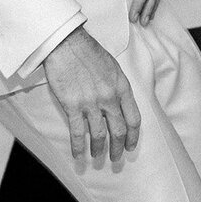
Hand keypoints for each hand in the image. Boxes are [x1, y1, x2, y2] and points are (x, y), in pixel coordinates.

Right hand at [44, 25, 140, 161]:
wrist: (66, 43)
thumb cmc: (88, 52)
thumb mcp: (113, 67)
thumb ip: (117, 87)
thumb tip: (119, 104)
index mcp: (122, 87)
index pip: (134, 118)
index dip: (133, 136)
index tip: (130, 146)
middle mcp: (109, 97)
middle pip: (118, 130)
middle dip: (118, 148)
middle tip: (116, 158)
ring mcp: (91, 103)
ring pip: (99, 134)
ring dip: (99, 149)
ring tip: (98, 157)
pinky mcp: (72, 105)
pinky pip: (77, 131)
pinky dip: (78, 146)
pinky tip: (78, 155)